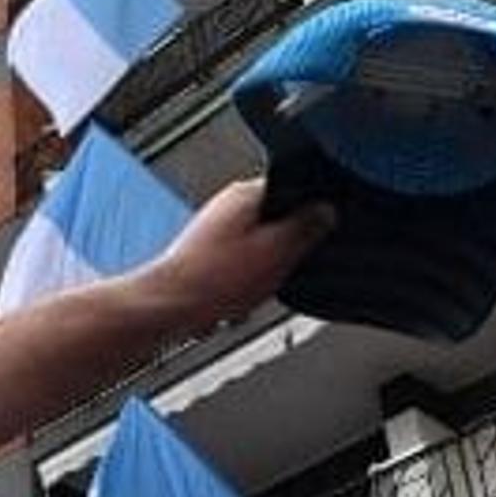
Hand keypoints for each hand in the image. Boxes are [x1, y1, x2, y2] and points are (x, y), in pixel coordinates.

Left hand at [139, 179, 334, 333]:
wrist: (169, 308)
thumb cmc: (213, 280)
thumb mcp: (278, 250)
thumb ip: (307, 227)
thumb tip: (326, 211)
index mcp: (245, 194)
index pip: (293, 187)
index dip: (312, 213)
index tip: (319, 233)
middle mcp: (226, 207)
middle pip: (276, 223)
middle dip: (283, 251)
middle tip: (280, 270)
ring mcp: (213, 231)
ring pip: (258, 250)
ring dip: (262, 273)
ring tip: (252, 288)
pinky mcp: (205, 256)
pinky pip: (238, 269)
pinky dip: (243, 285)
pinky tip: (237, 299)